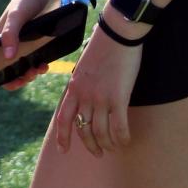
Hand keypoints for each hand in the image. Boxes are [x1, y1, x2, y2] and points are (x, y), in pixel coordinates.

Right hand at [0, 0, 62, 102]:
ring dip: (27, 75)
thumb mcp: (16, 16)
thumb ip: (10, 35)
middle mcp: (4, 46)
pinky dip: (37, 68)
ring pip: (18, 72)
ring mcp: (19, 47)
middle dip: (13, 81)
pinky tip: (44, 65)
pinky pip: (32, 65)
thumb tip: (8, 58)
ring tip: (38, 69)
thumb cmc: (25, 0)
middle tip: (25, 77)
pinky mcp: (33, 46)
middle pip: (3, 74)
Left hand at [47, 19, 141, 155]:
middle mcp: (84, 96)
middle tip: (98, 153)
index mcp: (73, 88)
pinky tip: (126, 141)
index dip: (62, 137)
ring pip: (101, 133)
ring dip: (108, 144)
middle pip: (83, 130)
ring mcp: (100, 98)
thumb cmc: (102, 49)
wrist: (116, 35)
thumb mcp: (83, 69)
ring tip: (113, 148)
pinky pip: (119, 127)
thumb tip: (84, 102)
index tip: (63, 151)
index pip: (62, 118)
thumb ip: (82, 86)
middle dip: (90, 145)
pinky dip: (122, 138)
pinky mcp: (118, 98)